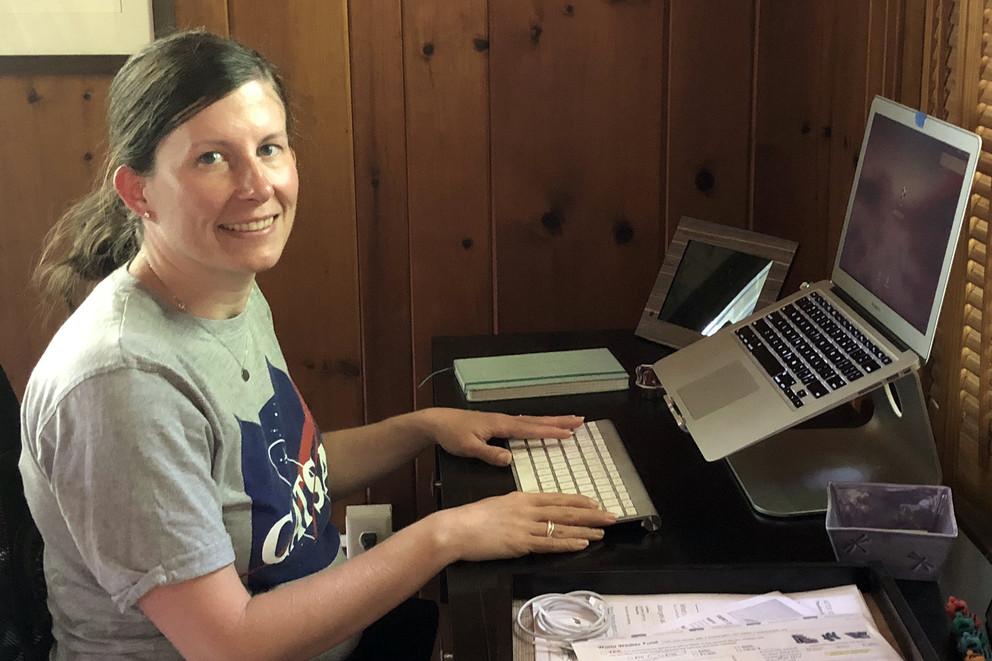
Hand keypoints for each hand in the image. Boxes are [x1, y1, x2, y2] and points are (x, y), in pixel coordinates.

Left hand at [421, 408, 583, 466]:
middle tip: (579, 420)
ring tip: (568, 422)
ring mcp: (501, 421)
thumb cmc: (452, 434)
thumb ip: (489, 453)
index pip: (530, 429)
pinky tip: (540, 426)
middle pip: (536, 421)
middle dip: (558, 421)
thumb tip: (510, 460)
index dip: (549, 432)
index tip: (568, 433)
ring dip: (550, 421)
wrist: (437, 422)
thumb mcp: (468, 447)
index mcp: (500, 425)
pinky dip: (536, 424)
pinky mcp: (497, 424)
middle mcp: (504, 420)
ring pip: (531, 421)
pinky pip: (523, 424)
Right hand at [431, 491, 615, 561]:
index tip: (595, 502)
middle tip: (611, 516)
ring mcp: (525, 526)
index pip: (557, 498)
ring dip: (585, 529)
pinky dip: (567, 543)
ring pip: (562, 527)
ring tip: (602, 531)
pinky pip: (549, 543)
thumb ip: (518, 507)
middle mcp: (527, 509)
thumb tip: (533, 512)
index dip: (579, 500)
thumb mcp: (499, 504)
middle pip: (566, 510)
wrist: (456, 528)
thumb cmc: (473, 517)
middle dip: (591, 514)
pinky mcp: (520, 543)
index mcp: (522, 497)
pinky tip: (581, 543)